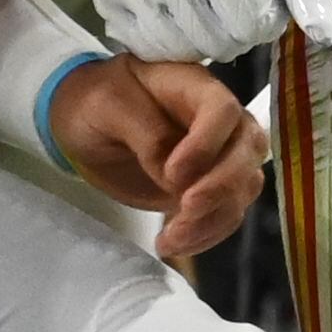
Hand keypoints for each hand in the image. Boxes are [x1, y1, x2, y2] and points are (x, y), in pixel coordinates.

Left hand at [49, 54, 271, 255]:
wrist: (83, 123)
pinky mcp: (207, 187)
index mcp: (193, 87)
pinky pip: (226, 212)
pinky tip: (173, 244)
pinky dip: (207, 233)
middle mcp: (217, 119)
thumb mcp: (108, 106)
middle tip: (184, 210)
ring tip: (170, 239)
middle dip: (221, 187)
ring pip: (243, 186)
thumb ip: (146, 134)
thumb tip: (175, 178)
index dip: (207, 144)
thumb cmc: (94, 102)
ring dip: (214, 217)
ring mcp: (217, 154)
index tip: (172, 175)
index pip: (223, 110)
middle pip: (248, 149)